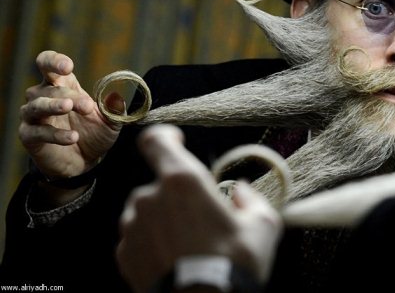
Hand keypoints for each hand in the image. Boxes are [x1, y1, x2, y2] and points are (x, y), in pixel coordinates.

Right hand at [19, 51, 123, 180]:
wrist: (85, 162)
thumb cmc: (94, 134)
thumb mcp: (111, 122)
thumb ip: (115, 110)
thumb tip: (116, 97)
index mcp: (62, 85)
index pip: (47, 63)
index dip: (54, 61)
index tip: (68, 67)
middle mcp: (43, 97)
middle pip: (49, 88)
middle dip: (69, 95)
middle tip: (88, 106)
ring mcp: (33, 117)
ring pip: (36, 106)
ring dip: (53, 105)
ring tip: (68, 107)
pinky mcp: (29, 136)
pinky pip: (37, 132)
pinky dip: (55, 134)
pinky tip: (73, 137)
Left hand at [117, 125, 282, 292]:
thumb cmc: (232, 265)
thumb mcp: (262, 226)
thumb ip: (251, 199)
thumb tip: (241, 191)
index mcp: (182, 181)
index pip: (156, 140)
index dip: (165, 136)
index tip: (176, 141)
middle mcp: (150, 197)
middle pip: (161, 183)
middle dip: (179, 197)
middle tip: (203, 221)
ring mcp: (133, 226)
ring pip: (148, 210)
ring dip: (165, 220)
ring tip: (189, 245)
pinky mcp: (124, 253)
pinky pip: (139, 237)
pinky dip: (153, 242)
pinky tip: (174, 259)